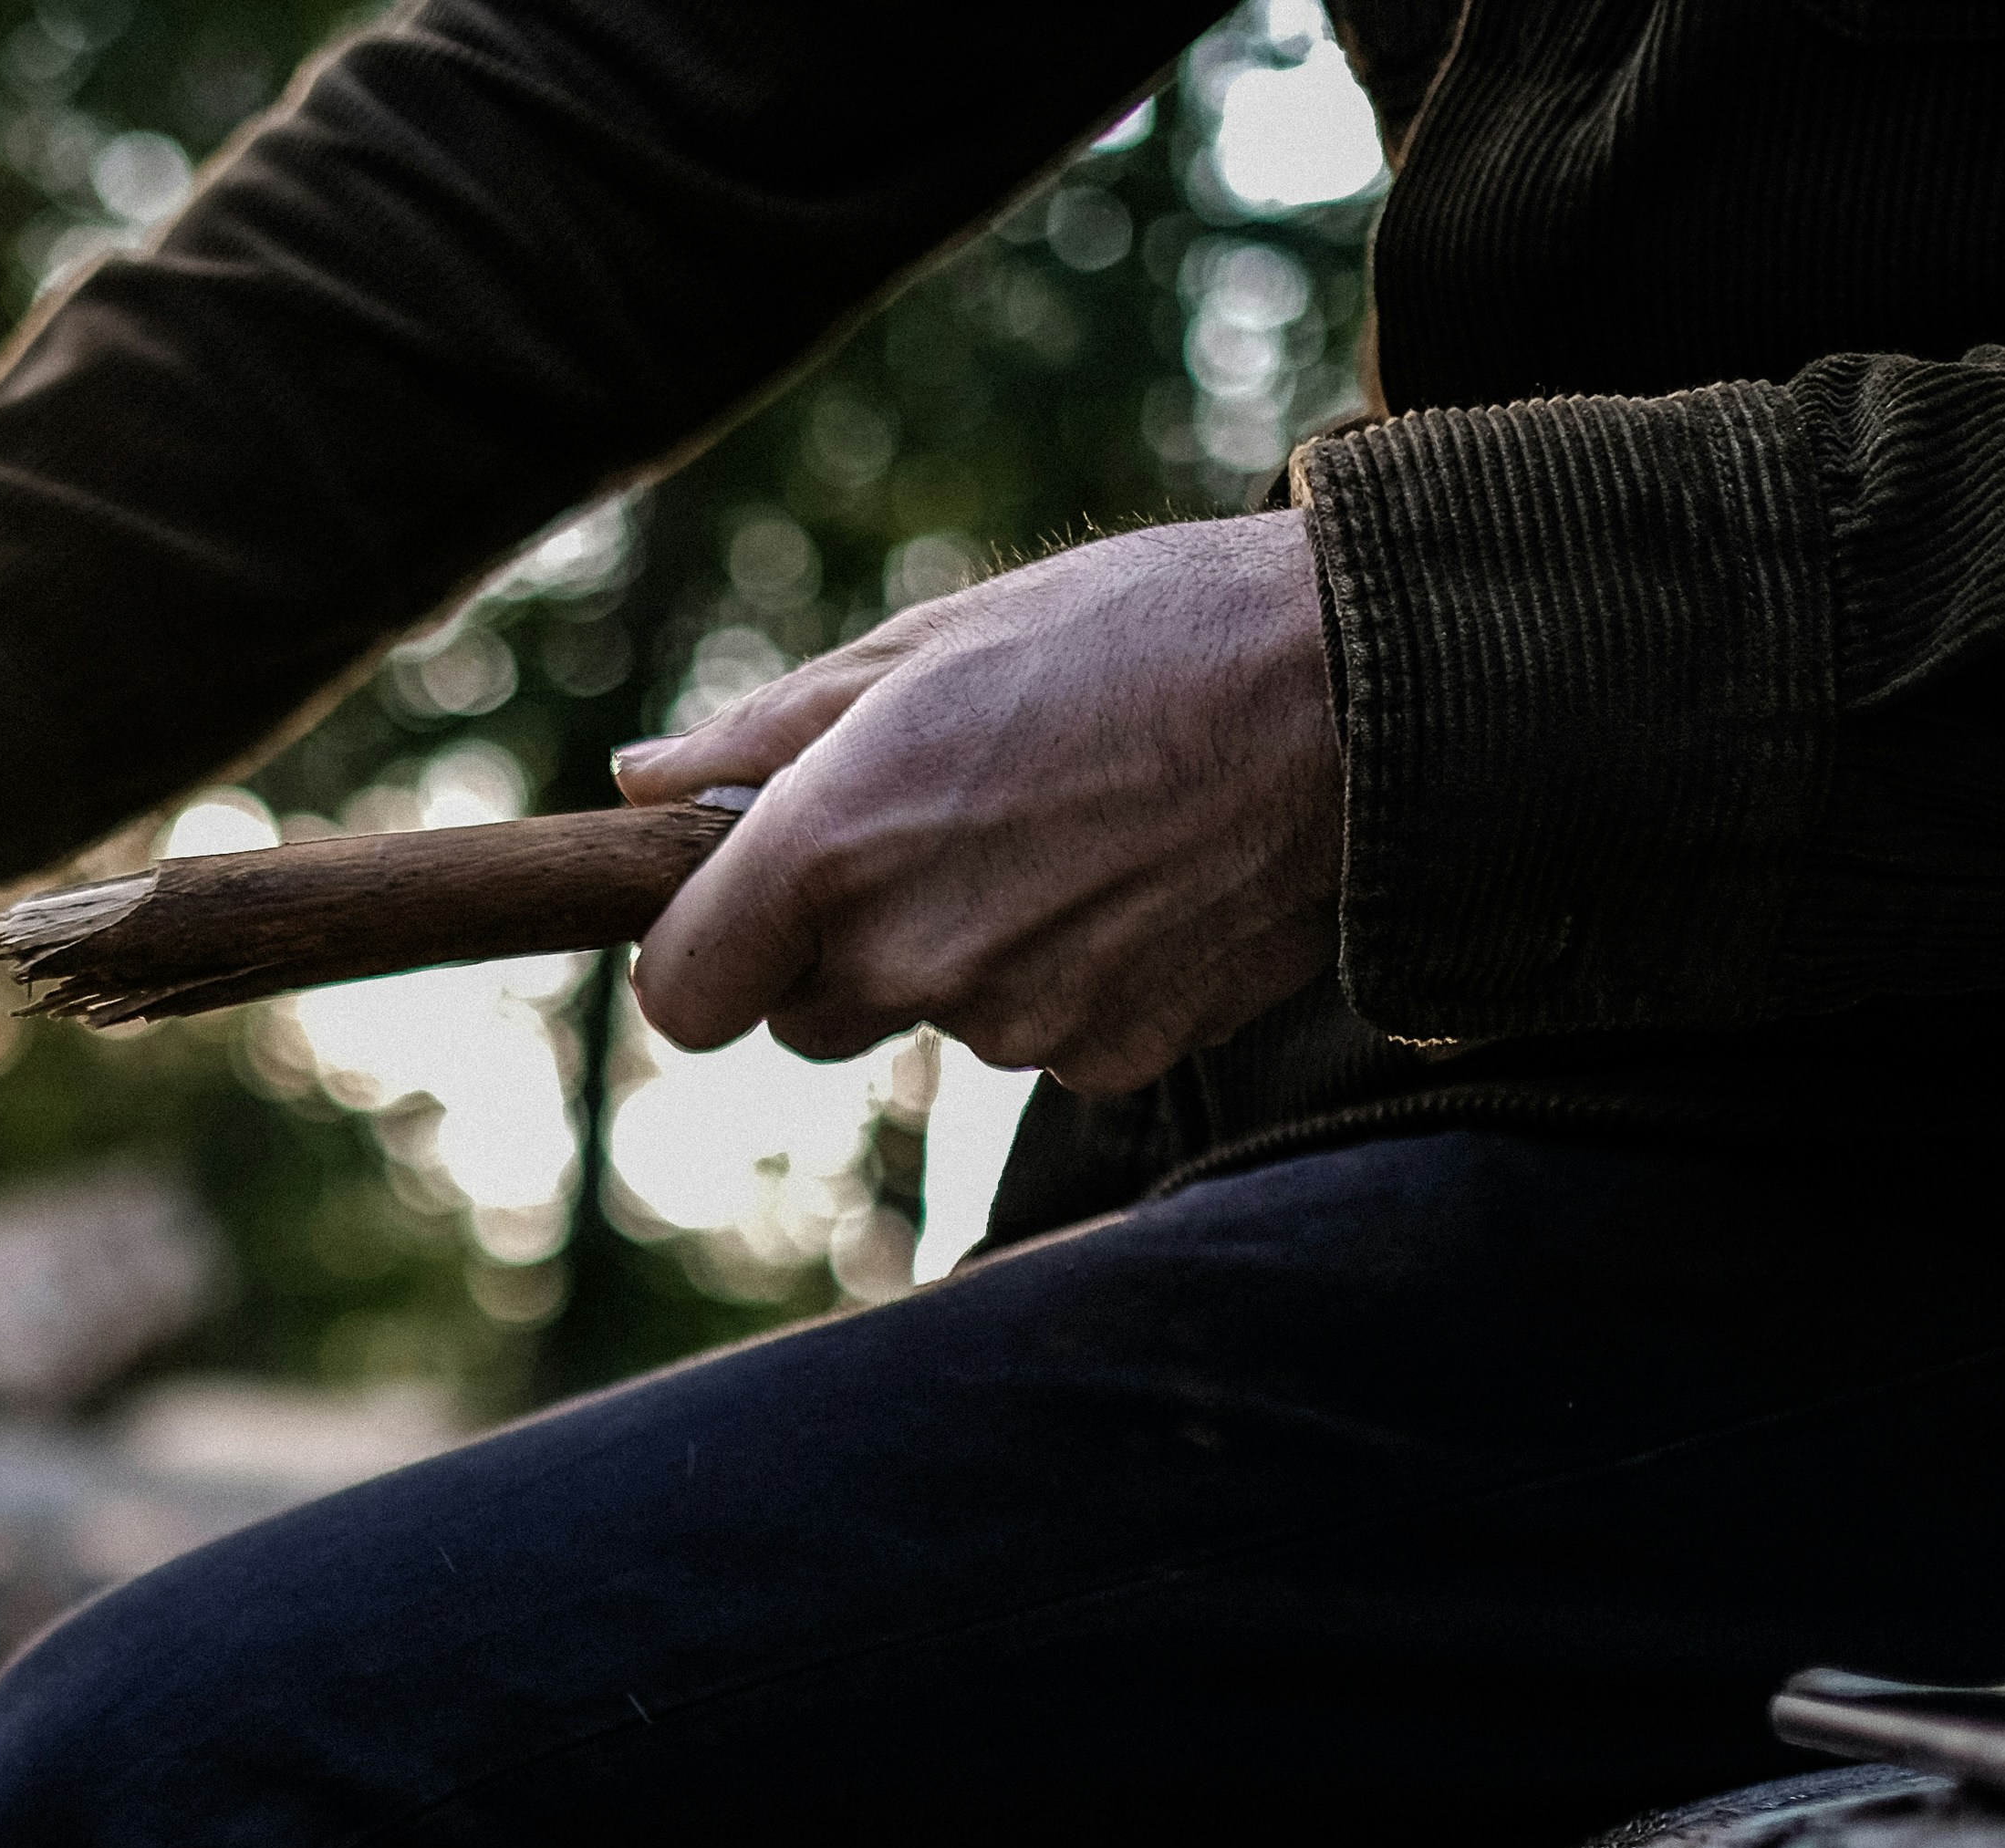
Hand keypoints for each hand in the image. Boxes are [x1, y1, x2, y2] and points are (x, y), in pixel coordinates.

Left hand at [615, 510, 1340, 1092]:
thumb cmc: (1137, 631)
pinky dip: (1075, 978)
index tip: (742, 910)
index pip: (684, 998)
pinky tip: (1142, 877)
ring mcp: (1016, 1025)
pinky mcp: (1115, 1059)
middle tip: (948, 825)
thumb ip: (766, 735)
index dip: (704, 954)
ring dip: (971, 951)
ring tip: (1072, 824)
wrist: (1363, 690)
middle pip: (808, 1016)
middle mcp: (909, 957)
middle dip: (845, 945)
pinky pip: (1047, 1039)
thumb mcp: (932, 643)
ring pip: (936, 1019)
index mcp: (831, 848)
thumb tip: (641, 782)